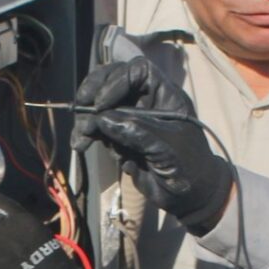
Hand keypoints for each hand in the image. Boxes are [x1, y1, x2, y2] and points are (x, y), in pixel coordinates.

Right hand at [71, 57, 232, 234]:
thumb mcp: (167, 147)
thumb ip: (136, 131)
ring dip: (86, 119)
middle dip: (94, 93)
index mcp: (164, 96)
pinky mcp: (120, 137)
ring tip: (80, 140)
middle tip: (81, 108)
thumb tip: (102, 120)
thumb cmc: (188, 167)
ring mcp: (130, 118)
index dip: (117, 80)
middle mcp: (145, 102)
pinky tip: (82, 146)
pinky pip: (98, 128)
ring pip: (100, 105)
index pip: (137, 71)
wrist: (188, 196)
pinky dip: (87, 135)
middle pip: (113, 80)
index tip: (103, 104)